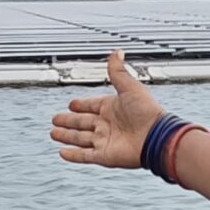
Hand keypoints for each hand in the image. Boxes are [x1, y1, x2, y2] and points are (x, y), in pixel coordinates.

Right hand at [49, 50, 163, 169]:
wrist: (156, 137)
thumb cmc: (148, 111)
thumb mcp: (130, 87)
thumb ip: (118, 72)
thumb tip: (116, 52)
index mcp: (112, 108)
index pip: (91, 105)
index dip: (81, 105)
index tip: (71, 104)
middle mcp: (108, 124)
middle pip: (82, 122)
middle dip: (68, 121)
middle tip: (55, 119)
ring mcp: (105, 141)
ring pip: (80, 139)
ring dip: (66, 136)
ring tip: (53, 133)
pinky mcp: (105, 156)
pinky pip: (85, 156)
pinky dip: (73, 155)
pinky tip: (62, 152)